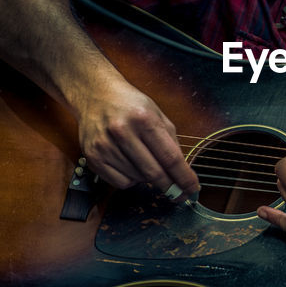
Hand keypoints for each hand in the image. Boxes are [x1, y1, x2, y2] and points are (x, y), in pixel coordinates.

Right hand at [73, 76, 198, 195]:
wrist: (95, 94)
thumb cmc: (130, 105)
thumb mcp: (157, 114)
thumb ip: (171, 142)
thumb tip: (183, 173)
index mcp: (143, 119)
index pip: (170, 157)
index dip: (184, 177)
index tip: (193, 189)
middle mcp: (122, 131)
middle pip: (154, 173)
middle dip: (170, 186)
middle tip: (178, 193)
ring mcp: (104, 145)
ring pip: (137, 179)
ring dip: (148, 179)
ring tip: (145, 161)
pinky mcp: (92, 157)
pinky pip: (120, 183)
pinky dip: (131, 180)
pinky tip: (130, 165)